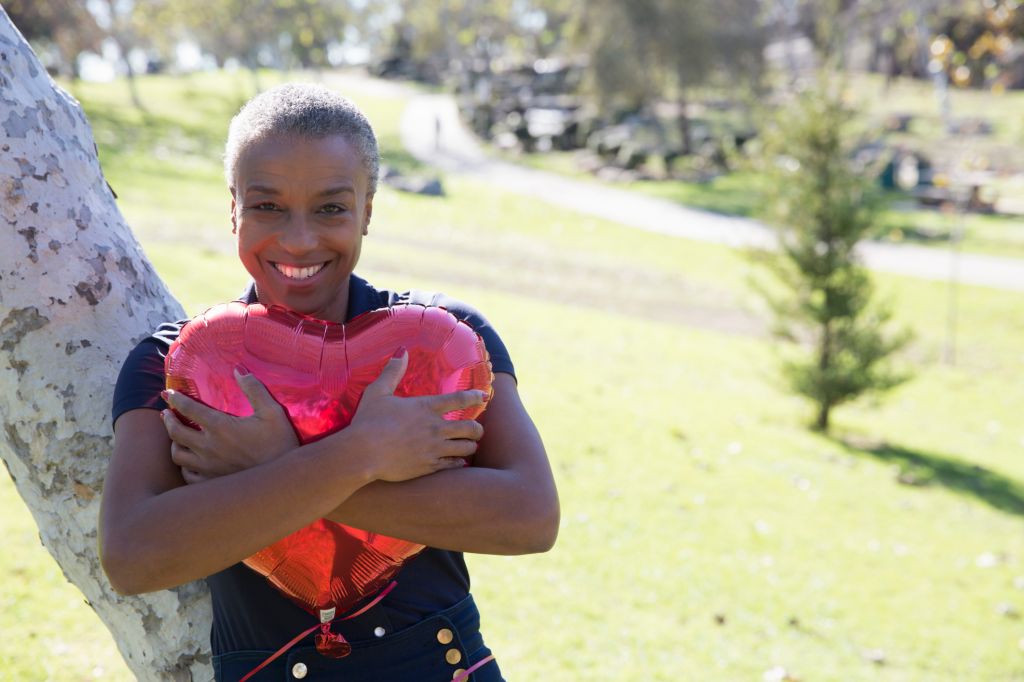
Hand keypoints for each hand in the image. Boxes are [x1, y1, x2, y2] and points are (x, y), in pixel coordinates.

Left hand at [162, 367, 298, 482]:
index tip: (169, 393)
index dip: (176, 399)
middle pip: (175, 432)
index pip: (189, 409)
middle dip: (168, 420)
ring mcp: (207, 467)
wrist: (281, 479)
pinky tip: (189, 461)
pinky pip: (187, 475)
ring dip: (174, 443)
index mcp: (220, 426)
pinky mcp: (211, 482)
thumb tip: (238, 370)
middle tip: (166, 414)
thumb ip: (254, 389)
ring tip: (176, 437)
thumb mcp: (272, 412)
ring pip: (177, 455)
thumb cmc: (280, 443)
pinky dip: (184, 465)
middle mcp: (208, 447)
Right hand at [346, 349, 486, 482]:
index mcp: (426, 407)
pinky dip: (458, 462)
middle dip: (478, 429)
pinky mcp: (429, 467)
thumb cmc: (367, 421)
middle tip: (476, 429)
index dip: (475, 397)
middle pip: (472, 428)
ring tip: (468, 445)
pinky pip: (454, 465)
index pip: (460, 400)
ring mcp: (434, 449)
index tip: (484, 396)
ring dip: (470, 446)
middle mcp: (436, 427)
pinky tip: (457, 461)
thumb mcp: (378, 392)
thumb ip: (392, 371)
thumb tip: (402, 350)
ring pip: (467, 448)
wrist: (362, 454)